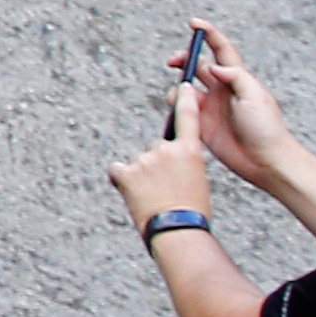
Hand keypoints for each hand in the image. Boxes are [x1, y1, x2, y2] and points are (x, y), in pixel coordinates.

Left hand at [109, 83, 215, 235]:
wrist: (178, 230)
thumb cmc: (191, 211)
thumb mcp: (197, 180)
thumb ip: (183, 162)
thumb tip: (169, 160)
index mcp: (190, 151)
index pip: (188, 117)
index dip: (186, 100)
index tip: (185, 86)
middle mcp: (166, 149)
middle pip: (156, 147)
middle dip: (156, 164)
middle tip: (164, 189)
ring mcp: (144, 160)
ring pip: (138, 161)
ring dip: (141, 176)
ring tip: (152, 197)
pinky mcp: (127, 172)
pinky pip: (118, 170)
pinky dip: (122, 180)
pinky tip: (133, 195)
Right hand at [184, 23, 295, 191]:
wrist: (266, 160)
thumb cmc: (266, 127)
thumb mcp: (255, 95)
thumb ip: (234, 76)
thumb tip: (211, 66)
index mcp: (237, 79)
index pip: (221, 50)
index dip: (208, 34)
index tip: (193, 23)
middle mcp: (222, 90)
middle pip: (198, 66)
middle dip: (183, 59)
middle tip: (173, 62)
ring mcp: (211, 107)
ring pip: (185, 88)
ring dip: (179, 88)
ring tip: (182, 98)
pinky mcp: (202, 125)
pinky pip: (183, 111)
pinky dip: (176, 108)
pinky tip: (180, 113)